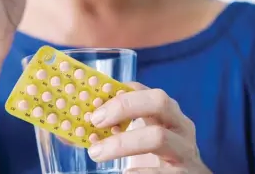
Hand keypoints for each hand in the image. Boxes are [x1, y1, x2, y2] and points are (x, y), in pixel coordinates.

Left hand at [87, 82, 211, 173]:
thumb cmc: (155, 156)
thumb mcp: (138, 137)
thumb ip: (109, 131)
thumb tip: (68, 134)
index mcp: (166, 111)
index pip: (145, 89)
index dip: (119, 91)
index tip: (93, 99)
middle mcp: (180, 125)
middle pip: (159, 101)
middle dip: (124, 107)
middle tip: (95, 120)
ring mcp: (185, 149)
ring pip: (157, 137)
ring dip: (121, 144)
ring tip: (96, 153)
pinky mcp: (186, 173)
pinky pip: (161, 171)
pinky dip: (139, 173)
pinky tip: (124, 173)